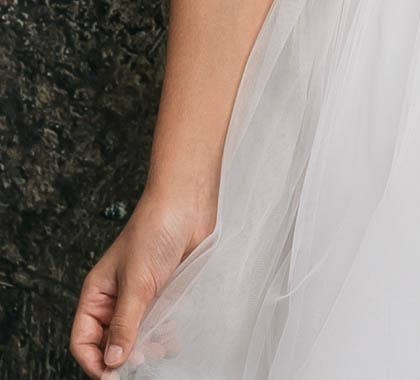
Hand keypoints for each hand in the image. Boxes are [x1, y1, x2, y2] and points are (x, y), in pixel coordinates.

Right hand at [68, 188, 215, 376]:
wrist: (189, 203)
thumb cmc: (155, 229)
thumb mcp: (137, 280)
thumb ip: (126, 322)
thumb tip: (114, 360)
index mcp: (98, 294)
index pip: (83, 341)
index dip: (94, 362)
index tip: (115, 376)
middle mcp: (117, 300)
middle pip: (111, 345)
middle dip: (126, 358)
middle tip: (145, 361)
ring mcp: (142, 299)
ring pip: (137, 340)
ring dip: (149, 349)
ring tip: (163, 346)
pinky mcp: (164, 296)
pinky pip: (159, 328)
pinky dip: (166, 337)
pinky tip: (174, 334)